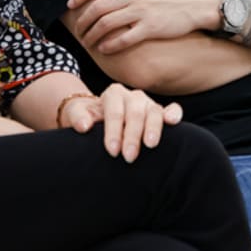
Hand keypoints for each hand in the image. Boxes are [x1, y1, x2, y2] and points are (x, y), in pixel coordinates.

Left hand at [59, 83, 182, 161]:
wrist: (97, 118)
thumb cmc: (87, 118)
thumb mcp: (76, 115)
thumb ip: (77, 117)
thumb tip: (84, 126)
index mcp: (113, 94)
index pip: (115, 111)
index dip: (114, 131)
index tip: (112, 151)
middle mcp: (132, 96)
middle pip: (135, 113)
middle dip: (132, 135)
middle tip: (129, 157)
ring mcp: (148, 104)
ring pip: (154, 111)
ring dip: (153, 128)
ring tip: (150, 145)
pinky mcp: (160, 113)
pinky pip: (172, 109)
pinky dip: (174, 114)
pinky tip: (173, 122)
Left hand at [68, 0, 220, 53]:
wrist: (195, 3)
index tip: (70, 5)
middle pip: (97, 7)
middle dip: (83, 22)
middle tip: (78, 31)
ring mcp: (142, 10)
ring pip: (106, 24)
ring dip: (92, 35)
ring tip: (88, 42)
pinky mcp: (151, 27)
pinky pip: (123, 39)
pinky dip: (109, 45)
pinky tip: (104, 49)